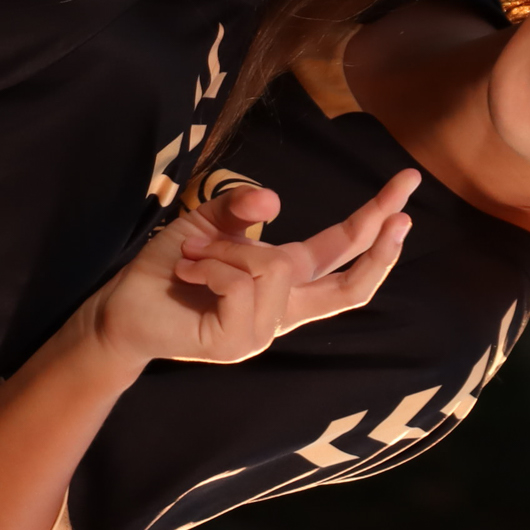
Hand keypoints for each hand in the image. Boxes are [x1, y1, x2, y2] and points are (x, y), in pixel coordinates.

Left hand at [89, 173, 418, 369]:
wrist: (122, 308)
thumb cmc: (170, 269)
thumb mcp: (207, 224)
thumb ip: (238, 209)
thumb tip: (274, 203)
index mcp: (285, 283)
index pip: (341, 255)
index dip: (375, 223)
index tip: (406, 187)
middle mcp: (283, 312)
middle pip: (349, 287)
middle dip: (377, 243)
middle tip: (402, 208)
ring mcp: (263, 333)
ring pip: (273, 267)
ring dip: (226, 249)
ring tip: (192, 258)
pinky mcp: (238, 343)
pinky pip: (242, 285)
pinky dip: (212, 267)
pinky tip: (188, 274)